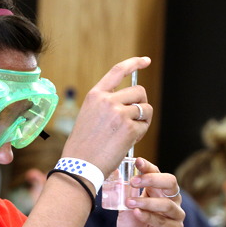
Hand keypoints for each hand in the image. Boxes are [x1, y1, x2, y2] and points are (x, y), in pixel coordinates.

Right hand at [61, 57, 152, 177]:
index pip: (118, 71)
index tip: (145, 60)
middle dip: (141, 104)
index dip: (134, 63)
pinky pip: (145, 124)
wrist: (80, 165)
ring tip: (130, 131)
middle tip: (134, 118)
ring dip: (143, 119)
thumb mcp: (88, 116)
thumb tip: (130, 102)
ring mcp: (119, 114)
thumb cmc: (83, 145)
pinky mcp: (129, 129)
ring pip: (145, 108)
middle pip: (138, 92)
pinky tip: (129, 140)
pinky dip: (141, 132)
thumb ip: (106, 105)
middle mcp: (107, 101)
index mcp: (95, 95)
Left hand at [116, 158, 184, 226]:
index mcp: (158, 191)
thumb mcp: (125, 206)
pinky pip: (164, 221)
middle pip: (170, 183)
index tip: (137, 161)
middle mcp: (170, 200)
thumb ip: (124, 191)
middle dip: (152, 179)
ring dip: (146, 201)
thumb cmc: (133, 226)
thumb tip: (115, 172)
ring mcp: (175, 216)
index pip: (157, 173)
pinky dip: (149, 216)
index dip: (148, 167)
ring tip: (129, 203)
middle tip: (134, 181)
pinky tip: (137, 214)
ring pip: (167, 203)